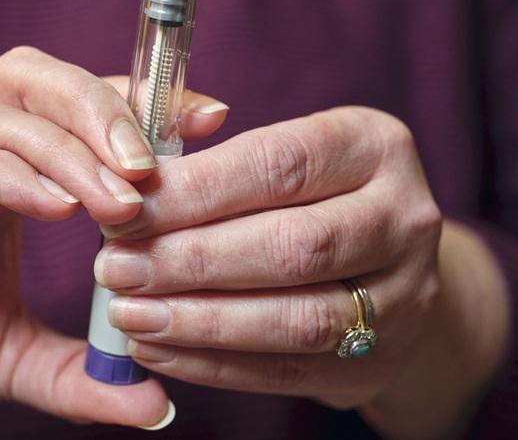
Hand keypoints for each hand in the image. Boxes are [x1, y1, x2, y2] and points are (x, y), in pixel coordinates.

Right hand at [0, 47, 228, 438]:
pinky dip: (5, 175)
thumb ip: (78, 372)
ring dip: (68, 146)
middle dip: (103, 103)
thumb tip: (156, 401)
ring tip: (123, 197)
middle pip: (26, 78)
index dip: (135, 100)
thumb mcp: (5, 361)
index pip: (62, 104)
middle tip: (160, 160)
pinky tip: (57, 208)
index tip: (210, 119)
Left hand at [95, 107, 507, 437]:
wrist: (383, 266)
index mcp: (372, 146)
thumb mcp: (276, 150)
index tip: (126, 208)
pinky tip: (156, 348)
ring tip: (129, 313)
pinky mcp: (378, 360)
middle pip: (293, 245)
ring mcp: (401, 297)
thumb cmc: (303, 194)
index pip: (279, 164)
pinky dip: (213, 364)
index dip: (195, 190)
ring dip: (199, 320)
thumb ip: (207, 155)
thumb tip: (125, 179)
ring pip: (296, 318)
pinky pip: (287, 371)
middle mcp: (402, 218)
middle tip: (115, 267)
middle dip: (190, 259)